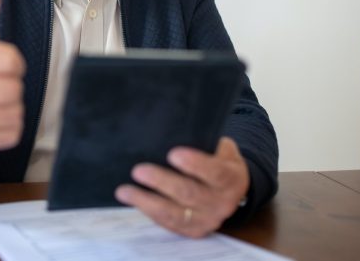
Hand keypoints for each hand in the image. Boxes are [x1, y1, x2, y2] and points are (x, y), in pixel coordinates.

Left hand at [114, 137, 249, 237]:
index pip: (215, 172)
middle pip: (190, 193)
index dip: (194, 164)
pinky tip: (133, 201)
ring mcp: (208, 220)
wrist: (234, 189)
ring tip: (124, 191)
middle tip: (138, 171)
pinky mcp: (194, 231)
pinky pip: (170, 224)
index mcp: (231, 178)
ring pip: (176, 214)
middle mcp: (222, 203)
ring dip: (147, 202)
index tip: (172, 154)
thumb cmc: (220, 160)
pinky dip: (149, 213)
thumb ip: (205, 142)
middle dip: (161, 182)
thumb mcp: (222, 148)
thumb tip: (175, 129)